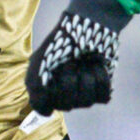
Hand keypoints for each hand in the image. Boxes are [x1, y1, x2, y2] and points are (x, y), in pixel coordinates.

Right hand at [25, 0, 130, 114]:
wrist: (88, 25)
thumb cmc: (61, 42)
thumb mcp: (39, 63)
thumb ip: (36, 90)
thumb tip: (45, 114)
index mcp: (46, 91)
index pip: (48, 107)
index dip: (52, 91)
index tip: (53, 73)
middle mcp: (64, 95)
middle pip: (69, 105)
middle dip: (70, 80)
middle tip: (70, 63)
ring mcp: (83, 92)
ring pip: (87, 101)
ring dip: (87, 77)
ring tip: (85, 62)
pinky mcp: (101, 88)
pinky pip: (104, 96)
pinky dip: (101, 78)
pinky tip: (97, 65)